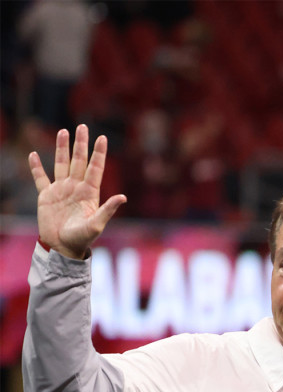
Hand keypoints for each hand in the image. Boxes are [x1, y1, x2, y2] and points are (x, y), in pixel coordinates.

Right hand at [28, 125, 125, 259]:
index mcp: (89, 192)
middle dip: (80, 144)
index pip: (95, 168)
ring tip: (63, 131)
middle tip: (82, 126)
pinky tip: (34, 155)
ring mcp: (61, 190)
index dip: (98, 153)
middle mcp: (76, 187)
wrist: (62, 248)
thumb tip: (123, 197)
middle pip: (79, 161)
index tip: (102, 138)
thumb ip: (108, 210)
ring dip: (62, 148)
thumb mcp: (96, 225)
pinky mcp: (46, 196)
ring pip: (61, 164)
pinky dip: (36, 167)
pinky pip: (40, 178)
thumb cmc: (82, 239)